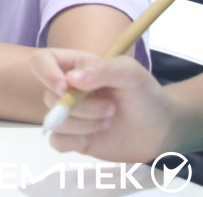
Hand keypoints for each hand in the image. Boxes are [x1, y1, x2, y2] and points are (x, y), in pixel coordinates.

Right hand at [31, 49, 174, 161]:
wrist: (162, 129)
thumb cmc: (145, 94)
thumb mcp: (130, 73)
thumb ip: (102, 69)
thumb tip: (70, 79)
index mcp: (74, 66)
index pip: (41, 61)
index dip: (46, 72)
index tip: (65, 86)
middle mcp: (66, 90)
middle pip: (49, 96)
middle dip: (81, 106)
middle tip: (111, 108)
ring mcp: (68, 115)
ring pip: (54, 121)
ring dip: (84, 124)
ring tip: (109, 121)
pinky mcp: (72, 139)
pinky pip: (57, 141)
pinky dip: (75, 140)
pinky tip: (95, 136)